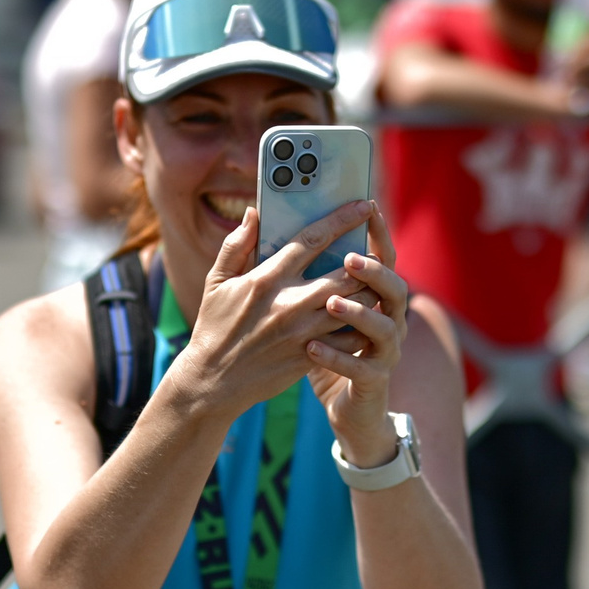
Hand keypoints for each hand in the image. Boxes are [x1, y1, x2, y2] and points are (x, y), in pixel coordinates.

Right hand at [172, 198, 381, 423]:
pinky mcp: (310, 355)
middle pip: (346, 274)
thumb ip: (237, 245)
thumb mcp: (217, 282)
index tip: (362, 206)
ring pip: (355, 306)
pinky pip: (349, 338)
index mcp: (267, 278)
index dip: (341, 219)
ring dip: (370, 292)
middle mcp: (290, 303)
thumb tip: (253, 213)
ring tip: (375, 283)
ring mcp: (303, 332)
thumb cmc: (214, 327)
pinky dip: (362, 326)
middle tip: (375, 253)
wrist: (213, 381)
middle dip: (367, 260)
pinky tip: (365, 317)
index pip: (312, 239)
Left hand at [305, 206, 412, 464]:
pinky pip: (360, 367)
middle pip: (393, 287)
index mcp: (373, 296)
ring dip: (359, 313)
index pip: (382, 258)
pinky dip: (337, 356)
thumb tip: (265, 223)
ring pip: (384, 326)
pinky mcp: (373, 381)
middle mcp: (387, 318)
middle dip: (373, 271)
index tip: (367, 209)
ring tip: (331, 303)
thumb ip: (294, 270)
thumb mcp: (308, 310)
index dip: (379, 234)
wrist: (346, 407)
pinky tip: (311, 348)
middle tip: (350, 259)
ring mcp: (384, 351)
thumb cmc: (323, 349)